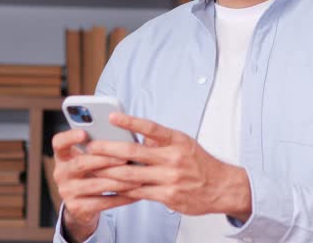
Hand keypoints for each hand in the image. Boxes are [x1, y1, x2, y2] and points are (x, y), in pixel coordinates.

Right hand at [51, 128, 139, 241]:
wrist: (82, 205)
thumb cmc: (92, 172)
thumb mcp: (90, 159)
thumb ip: (100, 148)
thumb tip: (126, 138)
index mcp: (63, 155)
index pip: (59, 142)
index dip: (70, 137)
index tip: (84, 133)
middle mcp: (61, 172)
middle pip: (80, 163)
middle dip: (105, 160)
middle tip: (126, 158)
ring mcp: (66, 191)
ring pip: (94, 185)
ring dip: (118, 181)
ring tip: (136, 177)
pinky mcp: (76, 207)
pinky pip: (102, 202)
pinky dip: (121, 198)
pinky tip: (136, 194)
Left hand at [87, 113, 251, 221]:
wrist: (221, 187)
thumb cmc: (199, 163)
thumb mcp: (183, 143)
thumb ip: (160, 140)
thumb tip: (135, 134)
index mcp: (177, 140)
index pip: (150, 128)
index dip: (130, 122)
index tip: (111, 117)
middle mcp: (173, 158)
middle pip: (134, 153)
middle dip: (108, 150)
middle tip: (91, 147)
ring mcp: (170, 178)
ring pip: (131, 175)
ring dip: (108, 172)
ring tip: (92, 167)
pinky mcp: (168, 196)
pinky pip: (139, 192)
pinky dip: (122, 189)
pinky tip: (109, 186)